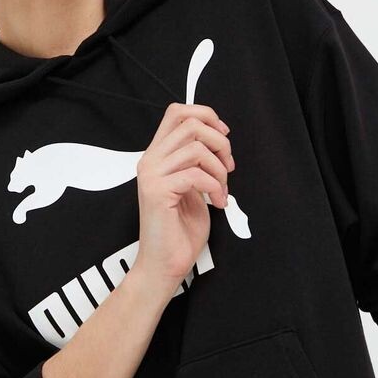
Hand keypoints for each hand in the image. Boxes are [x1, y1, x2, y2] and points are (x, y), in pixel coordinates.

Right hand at [132, 102, 234, 285]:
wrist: (164, 265)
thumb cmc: (180, 231)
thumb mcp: (194, 187)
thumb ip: (198, 161)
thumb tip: (218, 139)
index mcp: (157, 155)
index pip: (177, 111)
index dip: (206, 116)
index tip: (224, 137)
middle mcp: (150, 160)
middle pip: (190, 123)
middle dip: (220, 143)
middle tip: (228, 168)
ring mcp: (151, 175)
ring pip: (197, 148)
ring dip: (220, 170)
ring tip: (222, 190)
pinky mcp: (157, 192)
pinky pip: (197, 175)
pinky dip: (216, 188)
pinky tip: (217, 203)